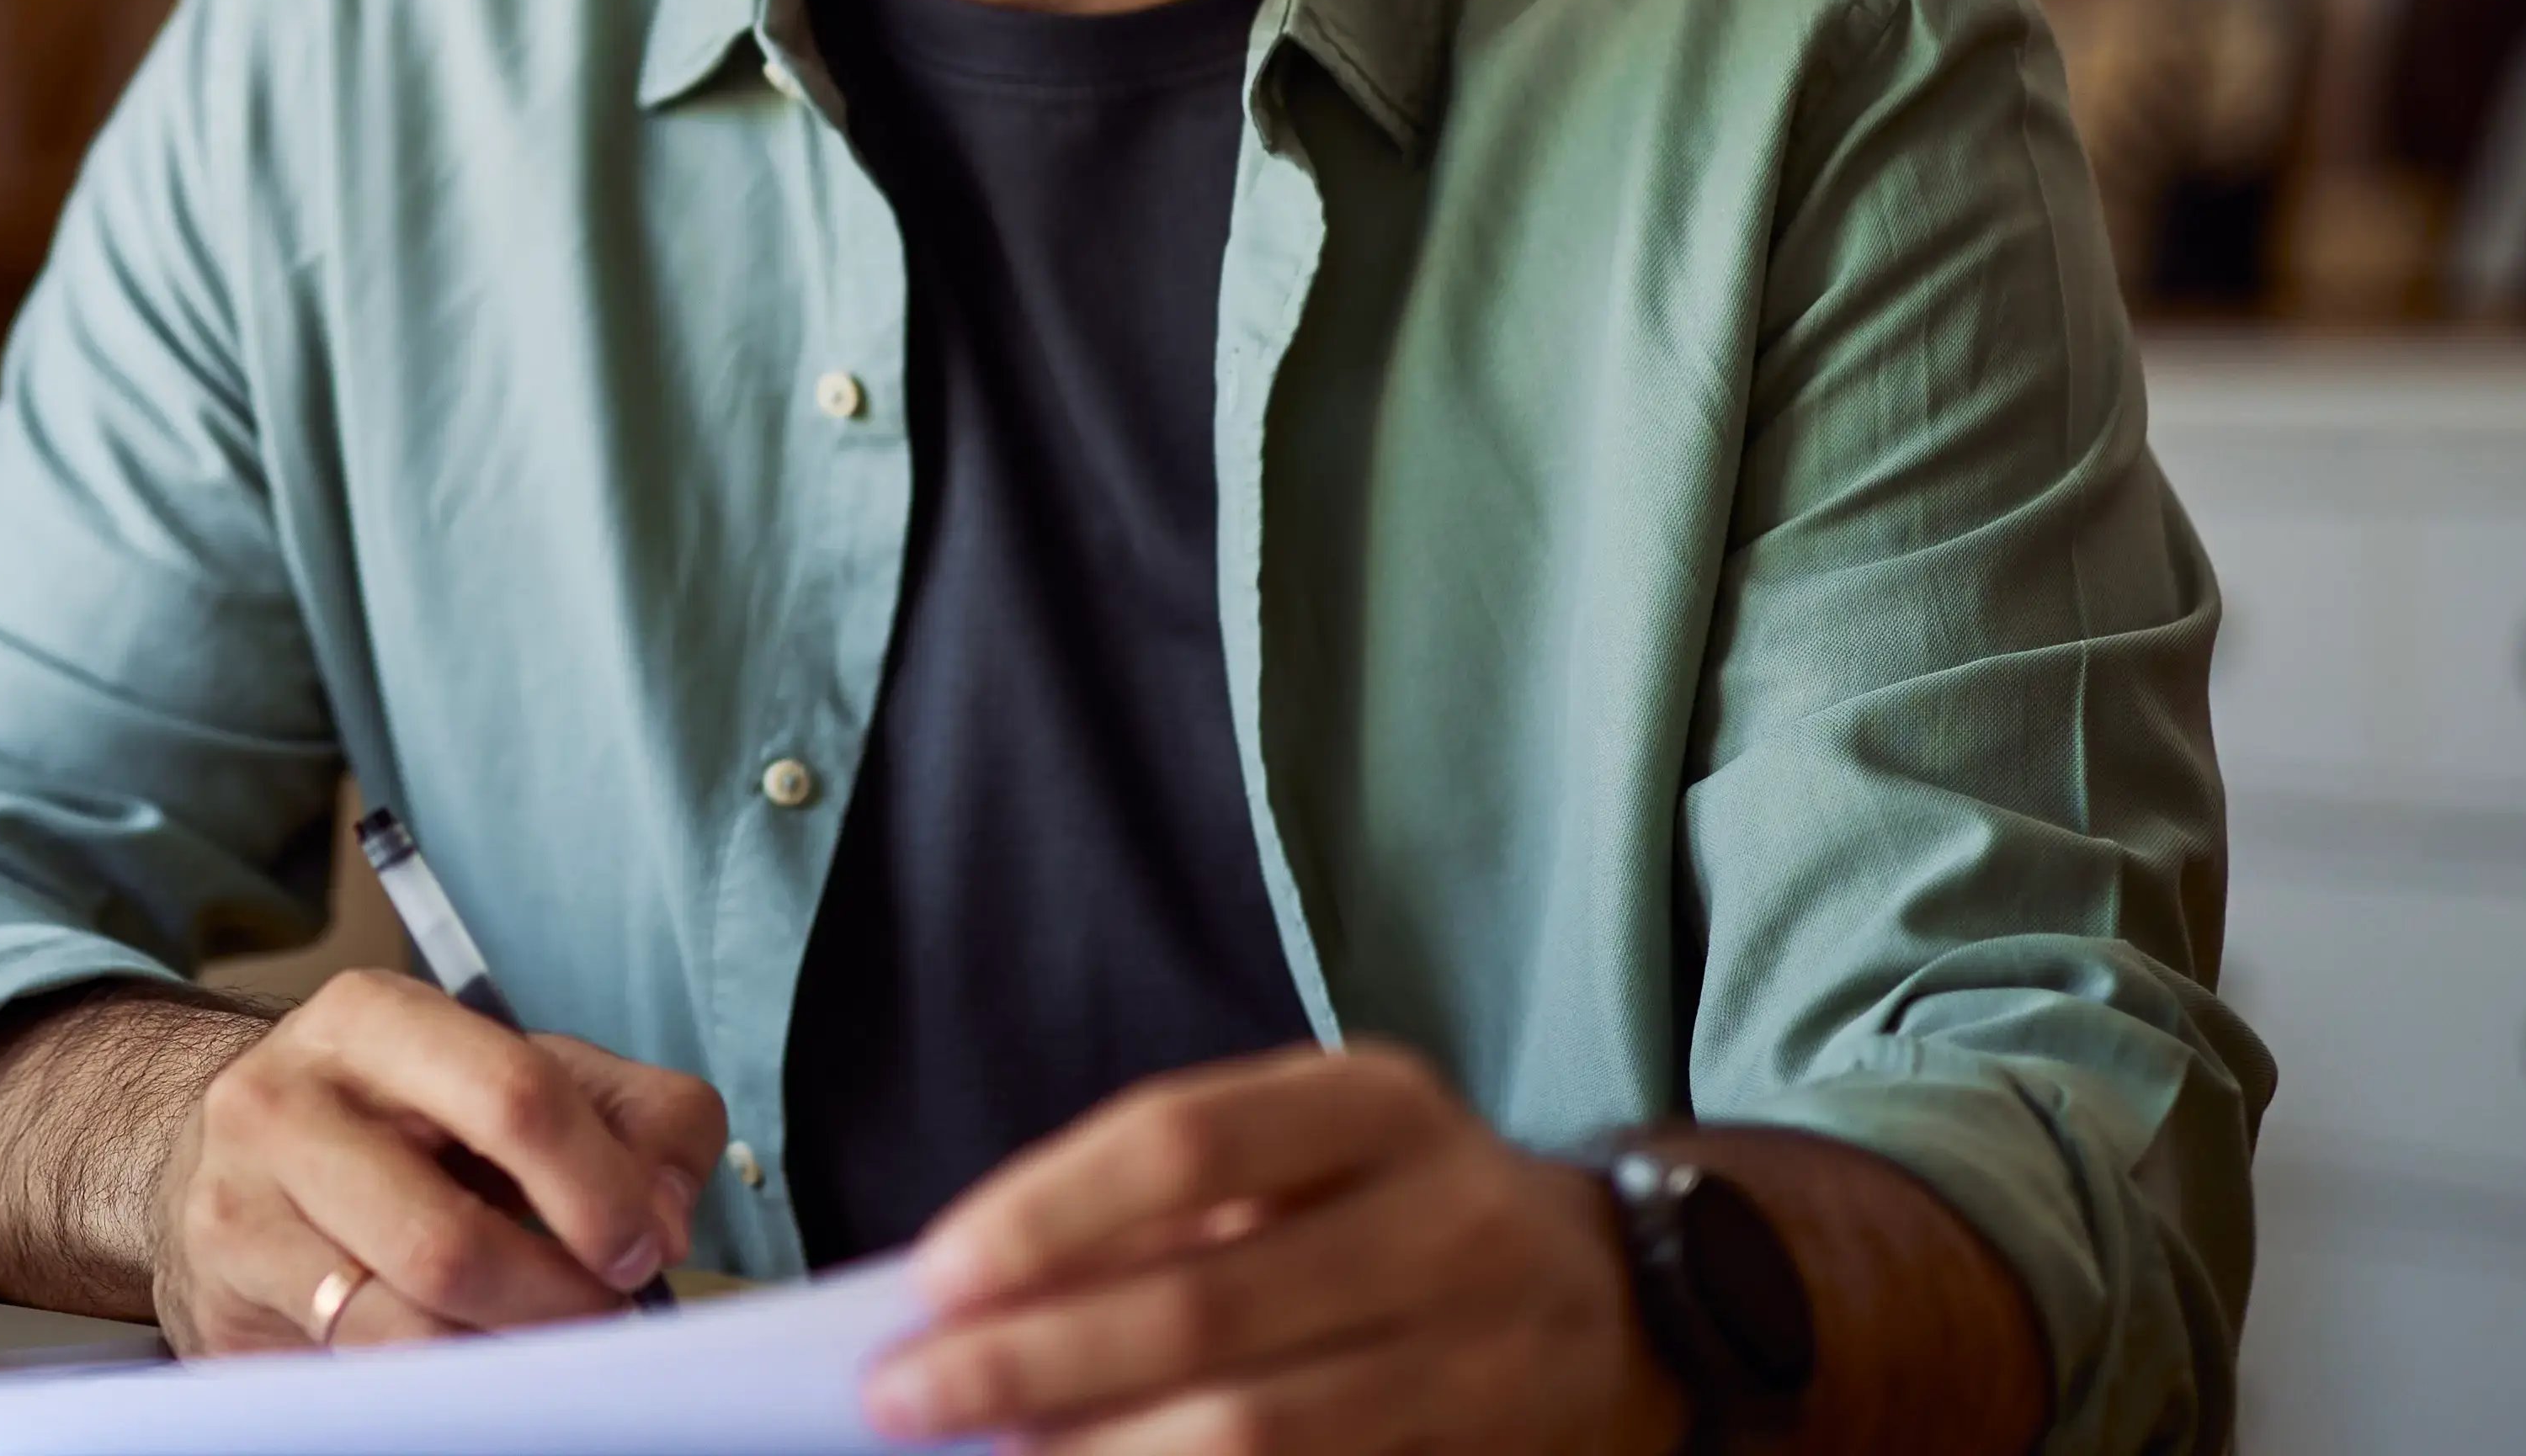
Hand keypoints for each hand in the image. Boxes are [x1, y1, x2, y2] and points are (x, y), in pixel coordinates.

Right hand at [143, 970, 723, 1349]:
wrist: (228, 1158)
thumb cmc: (402, 1121)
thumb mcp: (523, 1078)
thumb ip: (635, 1119)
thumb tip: (666, 1213)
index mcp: (373, 1019)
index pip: (515, 1099)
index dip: (602, 1192)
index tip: (646, 1247)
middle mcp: (284, 1101)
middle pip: (450, 1243)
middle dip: (557, 1299)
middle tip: (604, 1313)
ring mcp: (238, 1207)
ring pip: (404, 1327)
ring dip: (505, 1351)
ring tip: (541, 1337)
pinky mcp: (223, 1303)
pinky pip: (362, 1370)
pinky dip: (443, 1379)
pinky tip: (468, 1354)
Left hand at [863, 1043, 1684, 1455]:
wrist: (1619, 1298)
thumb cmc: (1389, 1213)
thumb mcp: (1303, 1158)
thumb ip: (1160, 1209)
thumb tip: (963, 1295)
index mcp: (1379, 1104)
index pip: (1184, 1139)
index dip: (1049, 1212)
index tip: (933, 1278)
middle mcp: (1447, 1220)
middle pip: (1211, 1300)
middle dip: (1036, 1359)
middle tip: (906, 1396)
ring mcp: (1485, 1354)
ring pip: (1265, 1428)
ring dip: (1105, 1454)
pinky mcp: (1488, 1455)